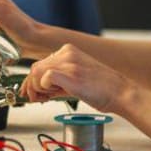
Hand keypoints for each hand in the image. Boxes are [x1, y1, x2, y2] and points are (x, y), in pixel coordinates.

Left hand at [19, 43, 133, 113]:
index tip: (29, 91)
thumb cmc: (102, 89)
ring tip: (46, 99)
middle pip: (35, 67)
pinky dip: (44, 89)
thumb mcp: (76, 78)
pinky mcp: (71, 74)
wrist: (120, 93)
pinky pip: (45, 78)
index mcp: (68, 50)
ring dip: (37, 89)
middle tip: (35, 99)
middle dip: (31, 86)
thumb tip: (38, 88)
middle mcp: (67, 53)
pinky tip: (52, 96)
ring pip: (36, 72)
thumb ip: (57, 80)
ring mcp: (69, 63)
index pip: (40, 63)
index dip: (32, 80)